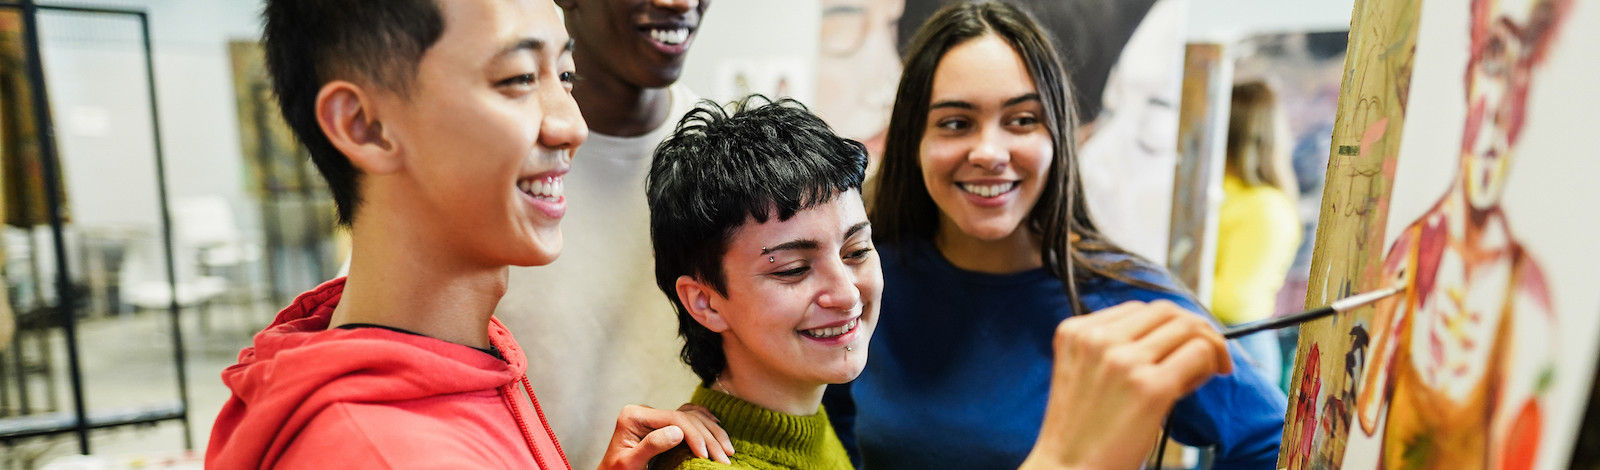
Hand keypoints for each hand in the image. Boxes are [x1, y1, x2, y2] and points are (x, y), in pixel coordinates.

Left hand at [597, 403, 734, 469]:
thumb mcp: (630, 463)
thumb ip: (651, 445)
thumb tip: (678, 432)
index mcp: (633, 416)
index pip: (673, 418)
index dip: (694, 436)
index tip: (706, 455)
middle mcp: (644, 411)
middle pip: (685, 417)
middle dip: (707, 438)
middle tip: (723, 458)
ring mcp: (654, 416)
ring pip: (691, 416)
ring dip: (712, 432)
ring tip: (728, 450)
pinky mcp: (661, 424)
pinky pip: (688, 417)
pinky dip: (704, 422)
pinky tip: (716, 426)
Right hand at [1021, 300, 1231, 469]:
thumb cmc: (1079, 433)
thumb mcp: (1080, 374)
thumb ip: (1111, 349)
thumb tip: (1168, 338)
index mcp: (1075, 332)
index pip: (1136, 309)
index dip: (1163, 327)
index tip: (1174, 348)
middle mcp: (1098, 339)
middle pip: (1165, 311)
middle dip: (1193, 328)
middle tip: (1206, 354)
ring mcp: (1124, 361)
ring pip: (1187, 327)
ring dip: (1207, 345)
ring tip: (1205, 371)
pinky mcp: (1150, 387)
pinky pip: (1199, 353)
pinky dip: (1209, 363)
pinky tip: (1199, 384)